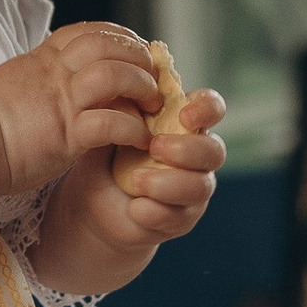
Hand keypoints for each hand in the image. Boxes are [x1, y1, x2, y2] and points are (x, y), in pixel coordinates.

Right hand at [0, 23, 162, 198]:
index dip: (118, 36)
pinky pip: (110, 123)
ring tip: (150, 105)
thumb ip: (37, 75)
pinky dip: (132, 129)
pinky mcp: (67, 135)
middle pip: (107, 45)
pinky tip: (139, 138)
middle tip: (152, 78)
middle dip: (138, 58)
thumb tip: (51, 75)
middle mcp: (54, 74)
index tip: (134, 49)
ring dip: (140, 87)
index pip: (87, 31)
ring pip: (113, 75)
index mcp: (41, 60)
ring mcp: (61, 102)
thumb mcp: (10, 82)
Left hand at [32, 85, 228, 292]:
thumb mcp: (107, 124)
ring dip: (170, 183)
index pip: (211, 108)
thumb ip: (121, 105)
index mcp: (183, 123)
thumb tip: (124, 86)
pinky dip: (156, 211)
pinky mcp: (179, 219)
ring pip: (201, 187)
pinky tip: (136, 207)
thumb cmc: (105, 151)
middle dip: (188, 149)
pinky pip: (179, 217)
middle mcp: (196, 155)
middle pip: (214, 151)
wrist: (91, 199)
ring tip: (136, 180)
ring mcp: (191, 189)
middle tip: (155, 147)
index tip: (185, 112)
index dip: (207, 108)